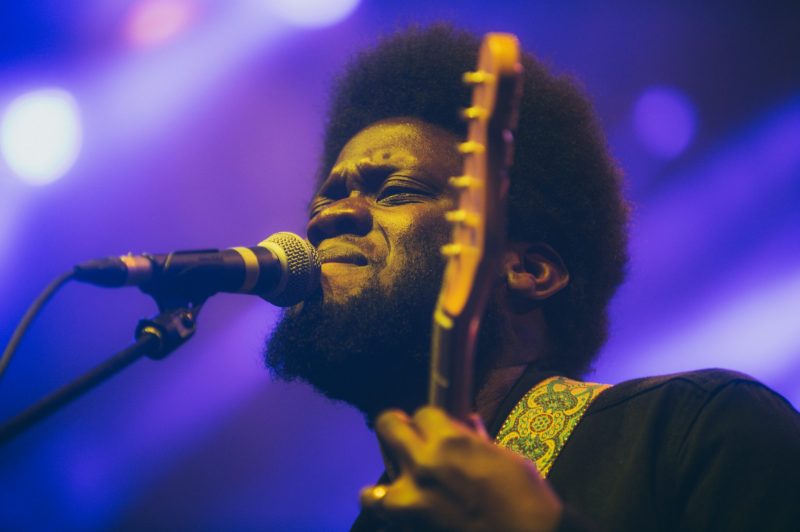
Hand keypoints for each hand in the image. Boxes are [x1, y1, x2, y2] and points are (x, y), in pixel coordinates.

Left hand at [360, 406, 562, 530]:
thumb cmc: (525, 496)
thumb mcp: (503, 457)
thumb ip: (474, 440)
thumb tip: (466, 423)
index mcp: (450, 441)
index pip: (421, 412)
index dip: (429, 420)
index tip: (435, 428)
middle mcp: (423, 465)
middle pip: (387, 427)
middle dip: (396, 429)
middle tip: (404, 439)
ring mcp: (412, 502)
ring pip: (372, 491)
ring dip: (387, 488)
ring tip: (402, 489)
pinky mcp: (412, 528)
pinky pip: (387, 521)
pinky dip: (391, 518)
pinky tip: (402, 516)